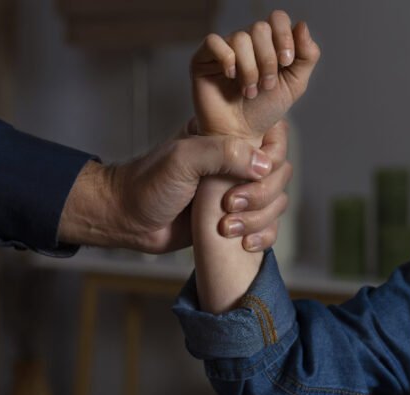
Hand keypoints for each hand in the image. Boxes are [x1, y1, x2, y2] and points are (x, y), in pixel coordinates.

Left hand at [58, 124, 289, 253]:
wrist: (128, 220)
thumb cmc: (148, 184)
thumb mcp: (182, 159)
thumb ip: (223, 153)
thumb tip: (264, 165)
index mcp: (226, 137)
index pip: (273, 136)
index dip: (271, 156)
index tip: (252, 173)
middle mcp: (236, 162)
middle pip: (280, 172)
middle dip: (262, 194)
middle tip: (230, 204)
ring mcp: (237, 191)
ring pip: (276, 202)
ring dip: (259, 218)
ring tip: (226, 227)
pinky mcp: (235, 219)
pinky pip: (267, 226)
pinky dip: (263, 236)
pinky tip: (244, 243)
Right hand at [191, 11, 319, 137]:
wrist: (240, 135)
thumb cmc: (264, 111)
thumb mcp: (294, 84)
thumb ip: (307, 56)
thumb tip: (302, 25)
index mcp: (268, 43)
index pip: (277, 19)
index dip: (284, 36)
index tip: (286, 62)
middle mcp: (246, 42)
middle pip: (260, 28)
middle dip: (268, 60)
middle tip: (266, 85)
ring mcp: (224, 49)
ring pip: (240, 38)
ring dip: (250, 69)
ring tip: (249, 91)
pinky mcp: (203, 59)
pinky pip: (213, 42)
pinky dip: (226, 59)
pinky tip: (230, 77)